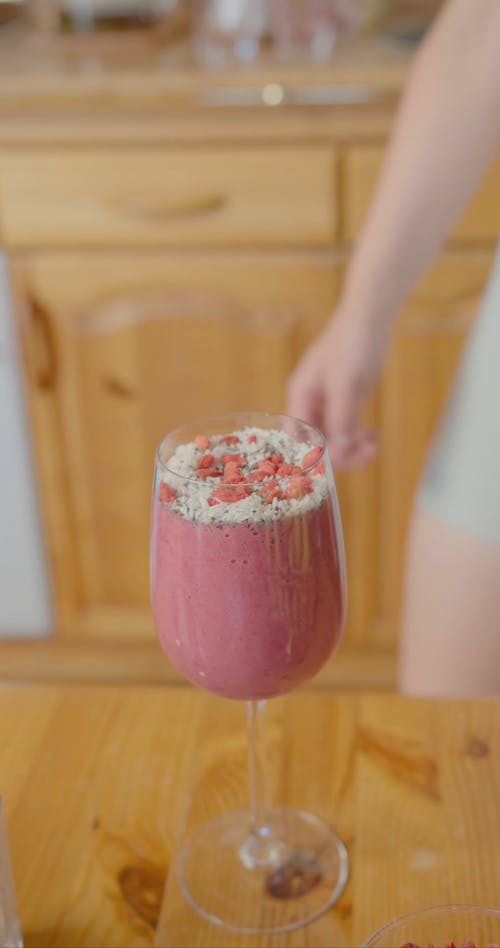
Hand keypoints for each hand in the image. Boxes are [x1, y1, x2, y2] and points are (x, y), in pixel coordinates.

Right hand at [287, 310, 387, 468]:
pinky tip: (374, 436)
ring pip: (334, 437)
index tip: (343, 457)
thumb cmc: (353, 343)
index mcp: (301, 395)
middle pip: (316, 441)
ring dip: (352, 446)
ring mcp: (327, 401)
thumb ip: (342, 417)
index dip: (316, 452)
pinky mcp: (344, 399)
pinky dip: (358, 436)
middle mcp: (309, 401)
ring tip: (373, 444)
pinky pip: (346, 427)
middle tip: (367, 452)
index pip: (299, 436)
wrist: (370, 317)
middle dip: (341, 451)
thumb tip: (339, 450)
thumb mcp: (347, 383)